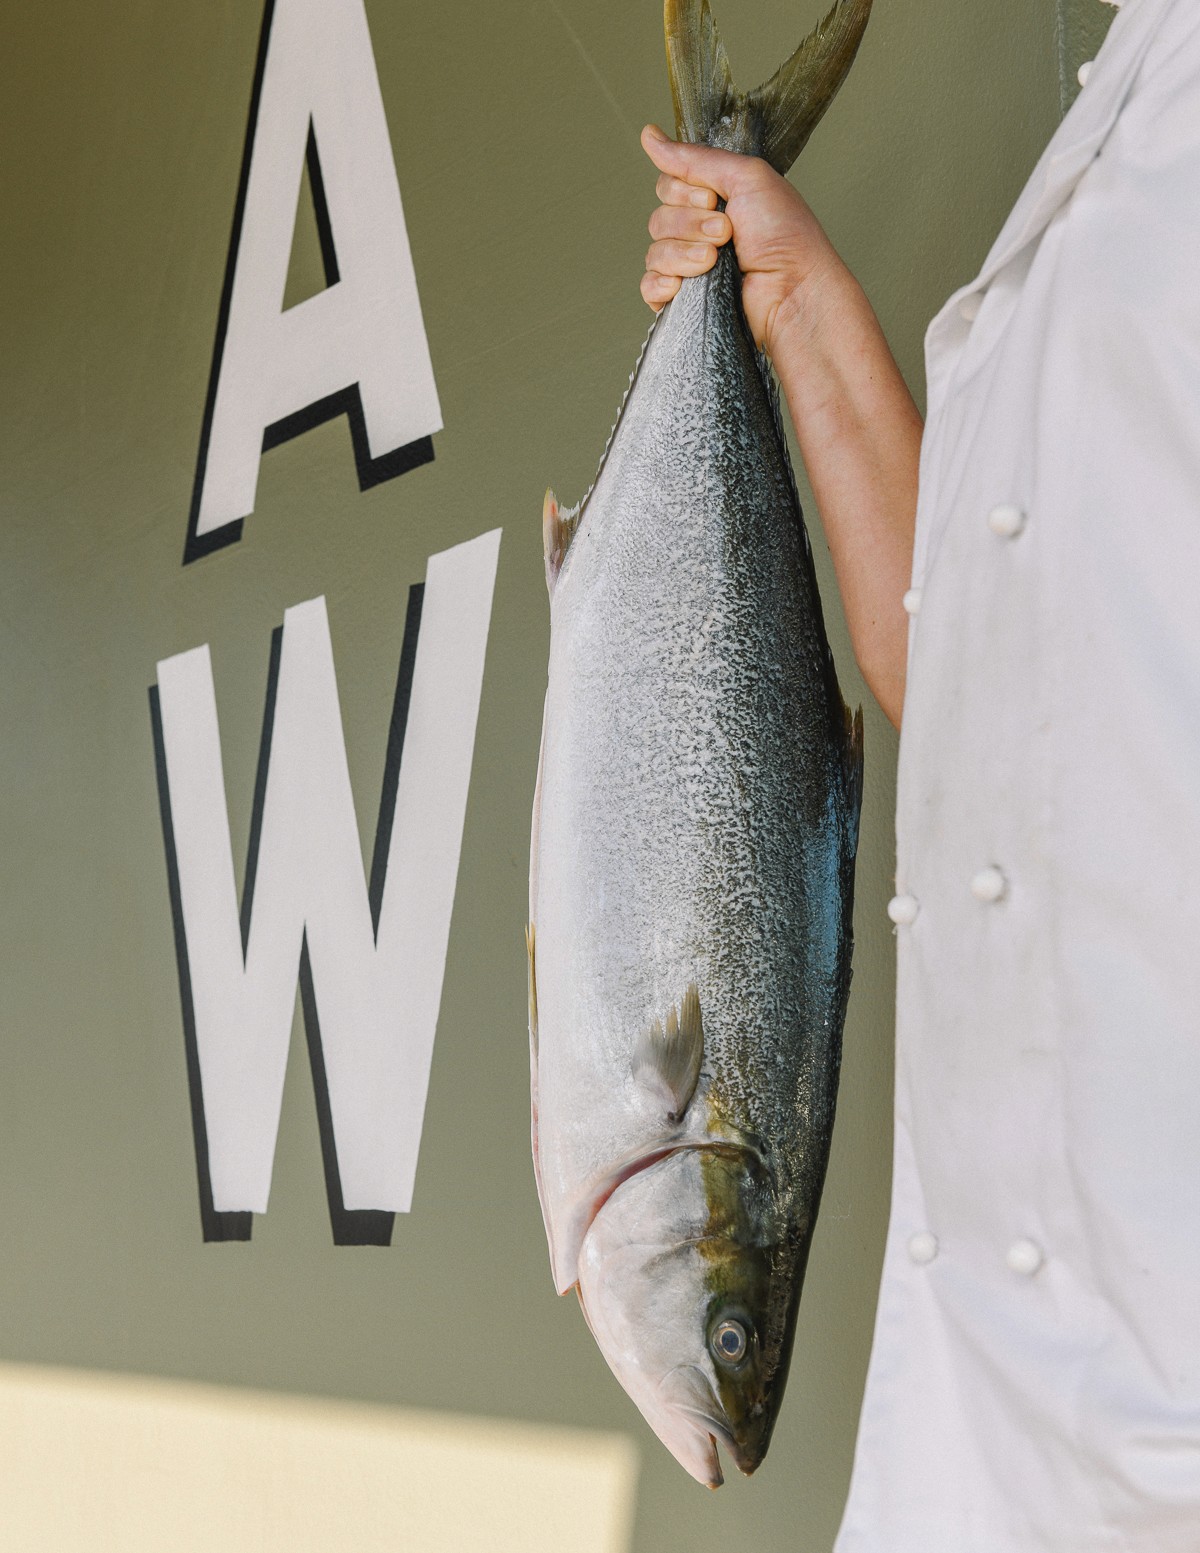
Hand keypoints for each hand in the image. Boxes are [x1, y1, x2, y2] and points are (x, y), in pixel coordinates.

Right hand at [640, 124, 848, 358]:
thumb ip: (695, 158)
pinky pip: (650, 286)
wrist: (792, 290)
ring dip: (684, 254)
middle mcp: (699, 232)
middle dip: (691, 224)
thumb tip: (650, 135)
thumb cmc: (784, 235)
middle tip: (727, 233)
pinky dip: (660, 284)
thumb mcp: (746, 177)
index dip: (684, 193)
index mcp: (713, 201)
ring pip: (656, 252)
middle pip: (659, 219)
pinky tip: (680, 285)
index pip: (668, 186)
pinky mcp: (685, 300)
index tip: (715, 200)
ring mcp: (691, 268)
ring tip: (715, 261)